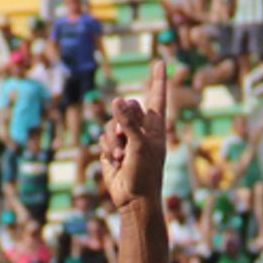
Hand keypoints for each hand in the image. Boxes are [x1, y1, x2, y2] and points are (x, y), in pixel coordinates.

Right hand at [99, 60, 168, 210]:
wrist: (134, 200)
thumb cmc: (146, 174)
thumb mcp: (139, 145)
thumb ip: (129, 121)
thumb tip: (118, 99)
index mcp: (155, 127)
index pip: (157, 97)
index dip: (158, 80)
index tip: (160, 61)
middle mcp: (141, 130)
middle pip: (126, 107)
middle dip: (122, 121)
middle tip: (126, 139)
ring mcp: (126, 139)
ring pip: (111, 123)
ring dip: (113, 140)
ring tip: (120, 156)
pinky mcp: (112, 149)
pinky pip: (103, 137)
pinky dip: (106, 149)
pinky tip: (115, 162)